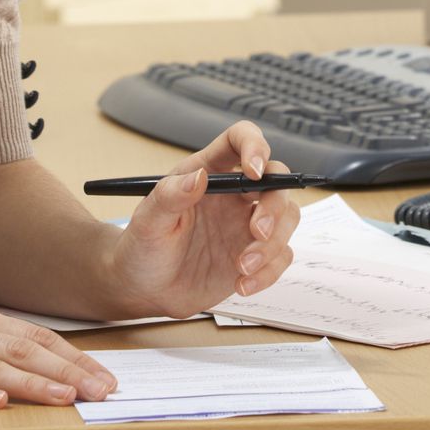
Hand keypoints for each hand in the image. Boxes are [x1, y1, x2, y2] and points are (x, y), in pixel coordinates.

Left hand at [102, 122, 300, 319]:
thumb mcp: (148, 221)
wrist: (143, 290)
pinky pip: (281, 255)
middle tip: (256, 232)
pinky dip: (269, 272)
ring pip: (287, 216)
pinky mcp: (256, 254)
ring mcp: (247, 224)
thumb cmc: (142, 247)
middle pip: (276, 179)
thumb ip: (170, 196)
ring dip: (273, 243)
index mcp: (209, 172)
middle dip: (274, 205)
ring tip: (242, 268)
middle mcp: (235, 194)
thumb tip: (198, 177)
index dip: (254, 145)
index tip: (253, 171)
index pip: (240, 139)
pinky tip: (242, 285)